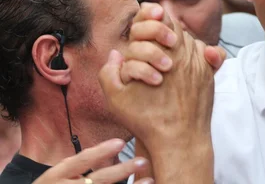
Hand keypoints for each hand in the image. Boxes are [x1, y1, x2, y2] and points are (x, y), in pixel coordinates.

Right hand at [32, 139, 152, 183]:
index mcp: (56, 176)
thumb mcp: (55, 177)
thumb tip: (106, 152)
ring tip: (150, 181)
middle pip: (98, 180)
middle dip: (122, 170)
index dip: (100, 152)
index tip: (120, 142)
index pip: (80, 161)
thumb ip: (77, 167)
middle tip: (143, 161)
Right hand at [99, 6, 214, 150]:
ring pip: (188, 39)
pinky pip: (202, 53)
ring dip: (176, 42)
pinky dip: (190, 54)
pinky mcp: (208, 74)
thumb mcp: (116, 98)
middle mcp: (184, 54)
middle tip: (154, 39)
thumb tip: (117, 53)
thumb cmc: (147, 120)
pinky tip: (179, 64)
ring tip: (164, 55)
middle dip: (162, 29)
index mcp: (160, 54)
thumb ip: (110, 72)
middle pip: (174, 26)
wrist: (179, 140)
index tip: (152, 15)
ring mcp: (199, 63)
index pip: (159, 18)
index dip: (152, 14)